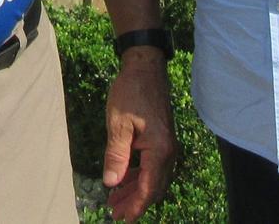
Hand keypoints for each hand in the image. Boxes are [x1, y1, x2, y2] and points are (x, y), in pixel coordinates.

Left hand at [100, 50, 175, 220]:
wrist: (145, 68)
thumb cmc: (130, 93)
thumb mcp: (118, 124)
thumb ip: (116, 155)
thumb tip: (111, 183)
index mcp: (159, 150)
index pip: (149, 188)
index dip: (136, 206)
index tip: (122, 218)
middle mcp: (167, 152)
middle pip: (153, 187)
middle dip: (134, 202)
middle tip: (114, 213)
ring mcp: (166, 146)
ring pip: (153, 178)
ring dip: (135, 191)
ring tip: (115, 201)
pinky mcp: (161, 140)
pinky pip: (152, 166)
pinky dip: (138, 177)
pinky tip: (124, 180)